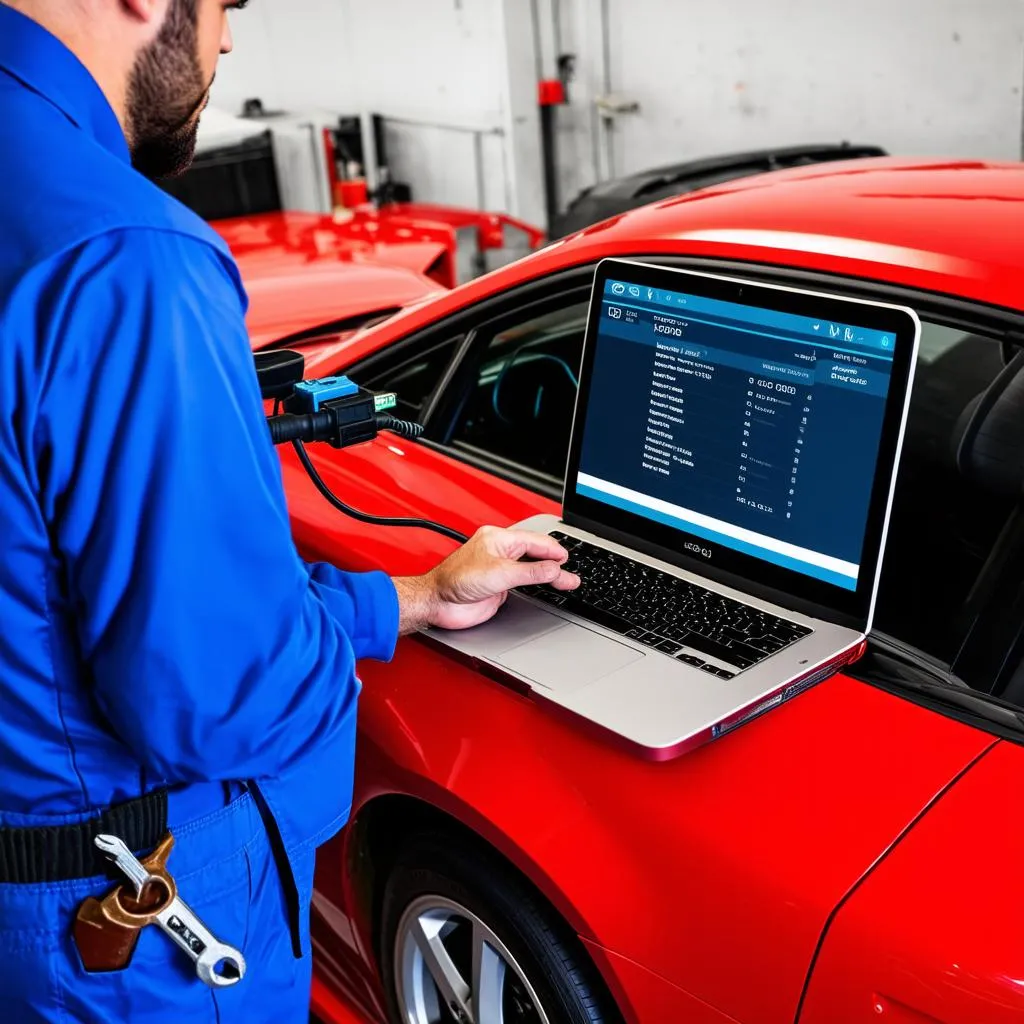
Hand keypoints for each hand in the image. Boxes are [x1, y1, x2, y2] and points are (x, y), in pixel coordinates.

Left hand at [394, 526, 579, 632]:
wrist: (438, 602)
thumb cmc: (454, 580)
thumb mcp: (498, 574)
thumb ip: (529, 572)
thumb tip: (553, 569)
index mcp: (498, 539)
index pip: (534, 541)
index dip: (553, 550)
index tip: (567, 559)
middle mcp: (499, 551)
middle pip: (536, 554)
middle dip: (555, 562)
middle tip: (571, 574)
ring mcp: (500, 569)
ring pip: (531, 568)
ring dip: (548, 574)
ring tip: (567, 581)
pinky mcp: (499, 585)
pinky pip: (524, 581)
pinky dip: (538, 583)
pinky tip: (547, 586)